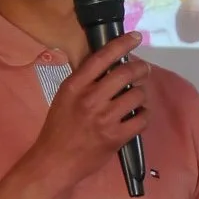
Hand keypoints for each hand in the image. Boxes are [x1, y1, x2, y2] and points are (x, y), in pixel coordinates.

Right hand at [31, 34, 150, 186]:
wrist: (54, 161)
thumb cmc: (58, 129)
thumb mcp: (64, 97)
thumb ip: (83, 82)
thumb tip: (108, 65)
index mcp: (75, 86)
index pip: (102, 57)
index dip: (122, 44)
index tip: (136, 37)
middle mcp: (90, 99)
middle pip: (125, 74)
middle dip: (140, 69)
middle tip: (144, 71)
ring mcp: (105, 118)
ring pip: (137, 95)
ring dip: (142, 94)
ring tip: (138, 97)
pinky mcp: (116, 137)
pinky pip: (142, 119)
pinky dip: (144, 115)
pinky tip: (139, 115)